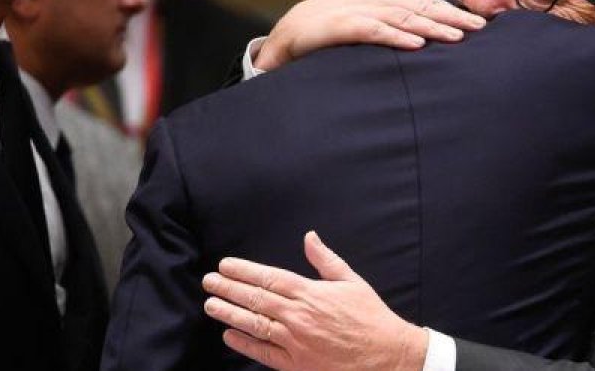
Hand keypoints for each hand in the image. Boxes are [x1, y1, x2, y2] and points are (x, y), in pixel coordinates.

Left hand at [202, 231, 428, 370]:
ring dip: (230, 313)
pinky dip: (245, 344)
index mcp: (311, 293)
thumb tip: (309, 237)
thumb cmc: (369, 316)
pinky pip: (264, 353)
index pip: (269, 277)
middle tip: (209, 281)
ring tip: (211, 305)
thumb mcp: (351, 281)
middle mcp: (299, 316)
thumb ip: (325, 259)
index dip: (244, 271)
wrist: (386, 354)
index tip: (225, 265)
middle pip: (256, 299)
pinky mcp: (297, 364)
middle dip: (229, 289)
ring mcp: (296, 342)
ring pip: (255, 324)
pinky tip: (230, 335)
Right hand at [255, 0, 485, 71]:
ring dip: (430, 27)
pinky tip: (416, 45)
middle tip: (478, 29)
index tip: (478, 22)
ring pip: (400, 17)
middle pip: (417, 6)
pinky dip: (395, 37)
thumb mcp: (365, 8)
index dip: (451, 9)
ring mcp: (353, 11)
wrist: (285, 38)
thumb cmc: (328, 28)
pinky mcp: (339, 28)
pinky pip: (372, 31)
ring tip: (455, 37)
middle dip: (449, 17)